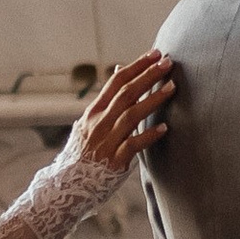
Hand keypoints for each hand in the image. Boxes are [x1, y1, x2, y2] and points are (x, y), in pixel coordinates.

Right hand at [67, 50, 174, 175]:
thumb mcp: (90, 122)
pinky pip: (133, 145)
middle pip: (126, 93)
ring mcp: (106, 142)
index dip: (136, 66)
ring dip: (153, 100)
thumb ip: (108, 99)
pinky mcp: (114, 161)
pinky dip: (149, 135)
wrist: (67, 185)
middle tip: (167, 62)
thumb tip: (120, 68)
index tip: (154, 54)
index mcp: (93, 111)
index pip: (116, 81)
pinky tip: (164, 128)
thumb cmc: (84, 151)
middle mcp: (98, 123)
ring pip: (131, 115)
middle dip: (148, 76)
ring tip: (172, 88)